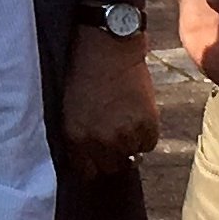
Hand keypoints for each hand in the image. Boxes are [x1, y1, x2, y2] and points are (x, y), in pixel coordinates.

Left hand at [59, 29, 161, 172]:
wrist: (107, 48)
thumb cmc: (83, 73)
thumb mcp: (70, 110)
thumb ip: (80, 137)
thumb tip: (90, 158)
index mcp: (77, 138)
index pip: (87, 172)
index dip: (92, 164)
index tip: (96, 157)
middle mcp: (101, 142)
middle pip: (111, 168)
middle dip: (111, 156)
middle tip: (114, 137)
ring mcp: (126, 135)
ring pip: (132, 156)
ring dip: (130, 144)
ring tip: (125, 122)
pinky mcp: (148, 125)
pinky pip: (149, 143)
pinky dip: (145, 134)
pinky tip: (137, 116)